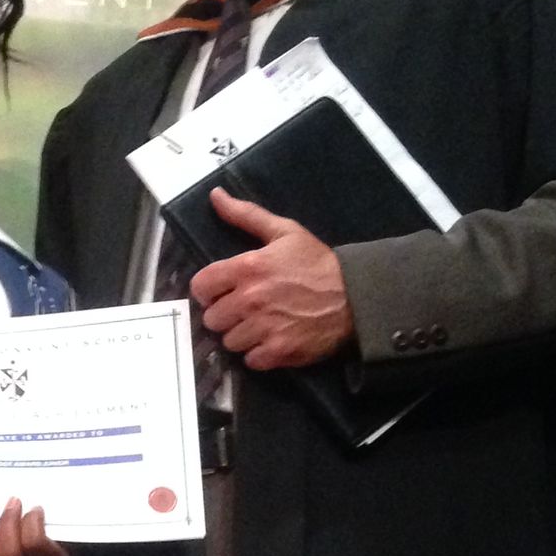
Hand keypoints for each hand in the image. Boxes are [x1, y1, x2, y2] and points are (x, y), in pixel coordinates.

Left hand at [189, 187, 355, 370]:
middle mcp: (250, 299)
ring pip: (229, 341)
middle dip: (225, 315)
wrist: (355, 296)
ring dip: (241, 336)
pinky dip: (258, 354)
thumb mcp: (284, 231)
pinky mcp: (278, 351)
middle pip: (212, 319)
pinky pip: (250, 360)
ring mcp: (263, 327)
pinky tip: (272, 341)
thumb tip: (215, 195)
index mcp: (247, 267)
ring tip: (261, 326)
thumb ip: (246, 215)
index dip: (208, 291)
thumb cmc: (317, 263)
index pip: (201, 286)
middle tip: (245, 310)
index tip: (220, 293)